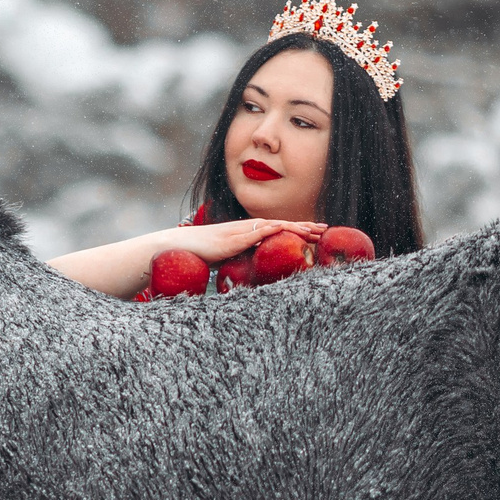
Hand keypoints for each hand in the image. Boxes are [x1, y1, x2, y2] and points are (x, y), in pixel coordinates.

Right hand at [158, 217, 325, 262]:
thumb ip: (236, 261)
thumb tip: (248, 274)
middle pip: (280, 225)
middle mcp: (244, 230)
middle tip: (326, 229)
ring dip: (295, 227)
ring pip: (273, 226)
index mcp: (244, 235)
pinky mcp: (230, 239)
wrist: (172, 247)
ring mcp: (237, 233)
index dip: (296, 230)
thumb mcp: (222, 259)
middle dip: (304, 227)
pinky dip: (273, 230)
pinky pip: (255, 233)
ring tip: (315, 230)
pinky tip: (287, 230)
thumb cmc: (194, 255)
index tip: (314, 234)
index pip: (275, 230)